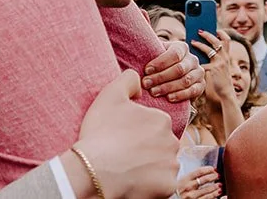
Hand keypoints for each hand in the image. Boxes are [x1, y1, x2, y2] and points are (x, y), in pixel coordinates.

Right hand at [70, 71, 178, 198]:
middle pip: (160, 147)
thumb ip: (128, 80)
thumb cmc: (101, 132)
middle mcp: (173, 142)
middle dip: (146, 151)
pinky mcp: (167, 187)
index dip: (136, 134)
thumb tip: (140, 83)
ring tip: (127, 170)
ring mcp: (171, 166)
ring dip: (150, 169)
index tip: (121, 140)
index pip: (154, 128)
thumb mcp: (110, 95)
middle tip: (124, 156)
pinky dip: (150, 186)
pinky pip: (162, 186)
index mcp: (162, 120)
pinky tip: (133, 182)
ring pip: (162, 166)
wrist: (94, 170)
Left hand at [143, 40, 205, 103]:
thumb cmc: (160, 64)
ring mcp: (198, 72)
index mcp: (182, 47)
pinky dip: (180, 95)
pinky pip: (193, 91)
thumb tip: (137, 51)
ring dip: (168, 87)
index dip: (160, 62)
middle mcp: (192, 59)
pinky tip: (168, 98)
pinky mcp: (201, 86)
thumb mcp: (156, 54)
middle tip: (146, 83)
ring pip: (185, 80)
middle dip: (160, 77)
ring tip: (153, 92)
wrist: (171, 76)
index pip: (174, 54)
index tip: (146, 70)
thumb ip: (150, 52)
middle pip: (179, 69)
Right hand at [178, 165, 222, 198]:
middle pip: (205, 179)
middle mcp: (188, 188)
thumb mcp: (181, 182)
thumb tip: (205, 171)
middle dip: (214, 176)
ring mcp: (191, 197)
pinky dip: (214, 195)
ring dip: (215, 187)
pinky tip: (218, 193)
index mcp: (184, 180)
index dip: (208, 169)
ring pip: (207, 190)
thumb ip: (190, 177)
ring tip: (220, 185)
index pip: (199, 171)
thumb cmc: (177, 191)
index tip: (214, 168)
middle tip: (219, 175)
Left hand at [194, 29, 234, 103]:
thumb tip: (199, 47)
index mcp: (226, 55)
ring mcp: (220, 63)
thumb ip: (213, 57)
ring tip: (192, 42)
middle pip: (217, 41)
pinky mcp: (214, 69)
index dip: (221, 33)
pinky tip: (190, 58)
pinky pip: (203, 62)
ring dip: (200, 44)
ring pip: (209, 49)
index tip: (214, 28)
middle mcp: (225, 57)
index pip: (227, 40)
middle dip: (208, 35)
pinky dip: (196, 59)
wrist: (225, 92)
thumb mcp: (219, 66)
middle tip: (199, 31)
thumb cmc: (220, 79)